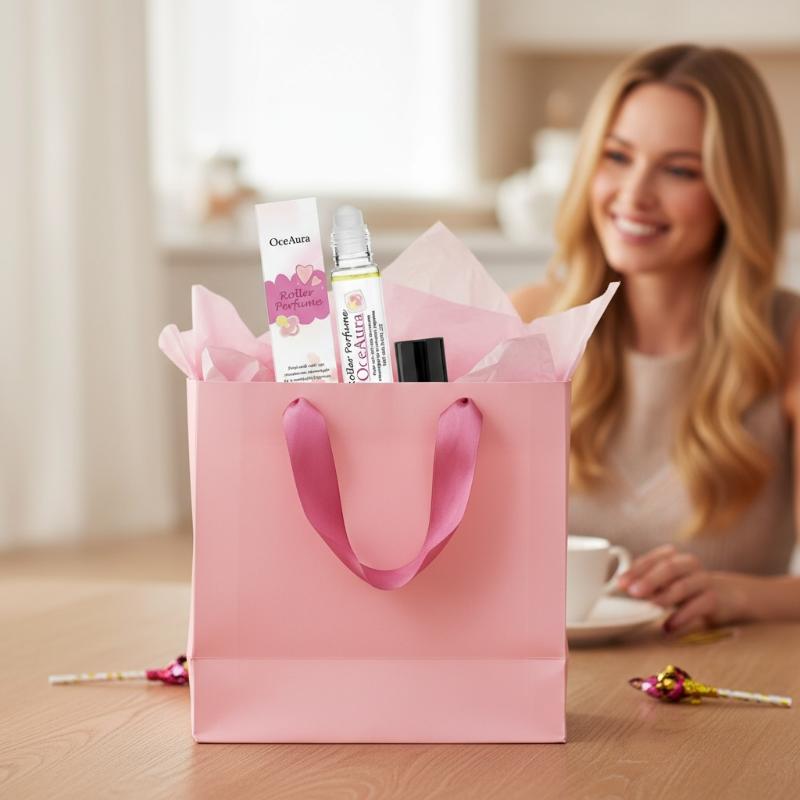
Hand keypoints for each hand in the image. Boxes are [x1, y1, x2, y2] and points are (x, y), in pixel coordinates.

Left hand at [616, 545, 744, 632]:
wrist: (730, 596)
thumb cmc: (689, 590)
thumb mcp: (668, 584)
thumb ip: (649, 585)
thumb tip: (623, 590)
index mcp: (673, 558)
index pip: (653, 559)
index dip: (636, 570)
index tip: (620, 583)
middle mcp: (688, 565)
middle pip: (669, 567)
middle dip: (649, 579)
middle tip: (633, 592)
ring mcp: (703, 581)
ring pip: (684, 585)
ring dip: (665, 596)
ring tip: (651, 607)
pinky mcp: (715, 599)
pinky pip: (699, 605)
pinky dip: (682, 616)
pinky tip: (669, 627)